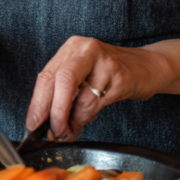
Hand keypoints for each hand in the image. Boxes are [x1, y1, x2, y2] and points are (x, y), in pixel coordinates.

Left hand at [26, 36, 172, 140]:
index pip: (47, 74)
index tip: (32, 123)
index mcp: (72, 47)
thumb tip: (44, 120)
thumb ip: (63, 91)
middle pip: (61, 80)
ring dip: (72, 121)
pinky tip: (84, 122)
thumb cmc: (109, 71)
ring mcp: (105, 63)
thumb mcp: (83, 72)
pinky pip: (96, 104)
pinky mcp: (120, 78)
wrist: (147, 66)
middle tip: (52, 131)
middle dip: (53, 111)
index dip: (37, 102)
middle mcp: (86, 50)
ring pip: (80, 98)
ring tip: (70, 129)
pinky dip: (86, 119)